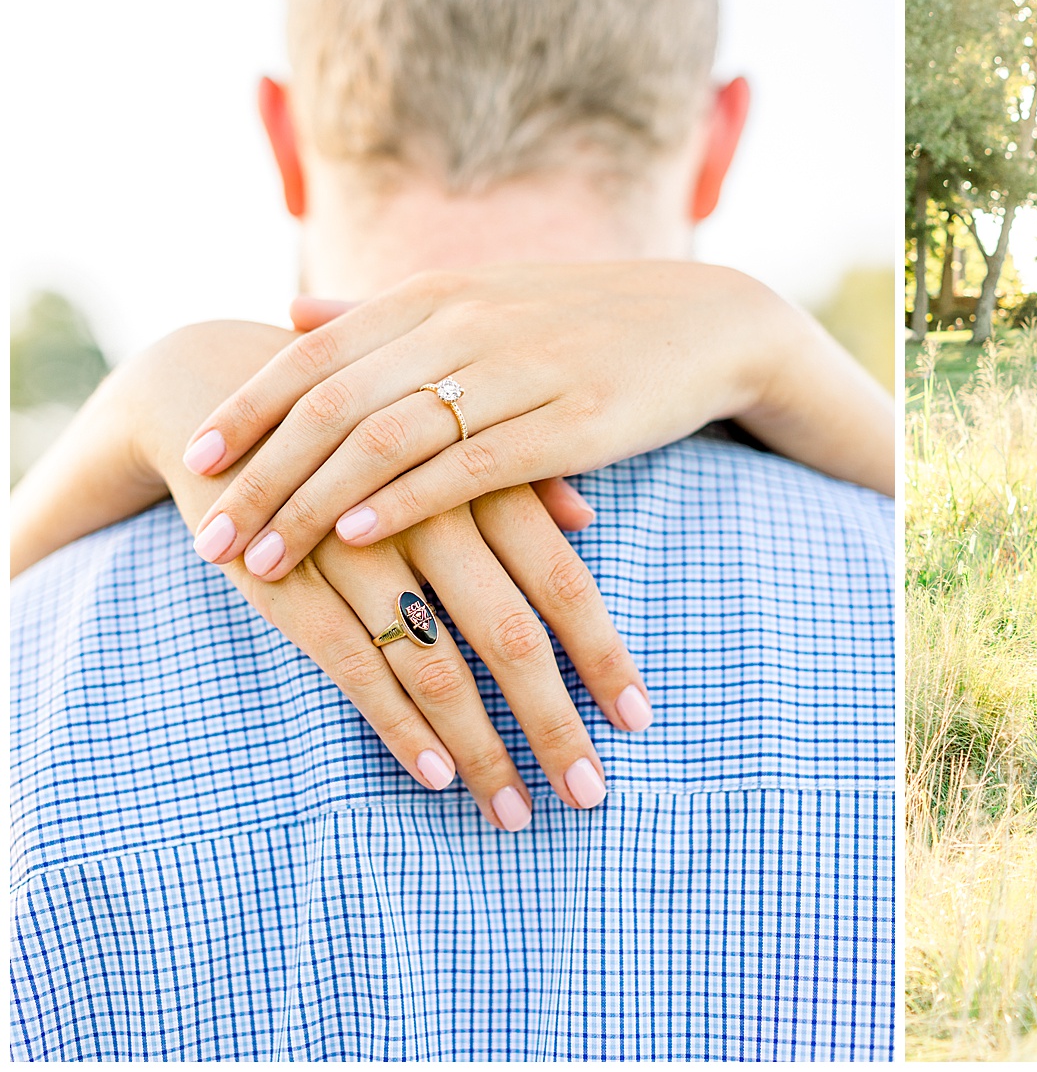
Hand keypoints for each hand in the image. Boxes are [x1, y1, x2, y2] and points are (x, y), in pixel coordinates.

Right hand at [30, 321, 651, 827]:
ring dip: (480, 748)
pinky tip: (436, 776)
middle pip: (511, 637)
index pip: (563, 583)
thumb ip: (523, 481)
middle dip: (554, 724)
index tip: (639, 722)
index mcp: (485, 479)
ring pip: (436, 666)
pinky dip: (398, 726)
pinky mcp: (288, 581)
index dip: (603, 655)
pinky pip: (352, 666)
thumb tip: (589, 520)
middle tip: (591, 794)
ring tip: (516, 812)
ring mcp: (357, 552)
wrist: (234, 387)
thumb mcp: (451, 435)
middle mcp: (432, 516)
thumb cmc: (374, 422)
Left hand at [182, 261, 891, 581]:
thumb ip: (382, 313)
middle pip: (335, 404)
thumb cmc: (581, 319)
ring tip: (259, 562)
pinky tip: (361, 539)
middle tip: (209, 538)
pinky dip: (408, 501)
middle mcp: (465, 324)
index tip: (193, 467)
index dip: (249, 412)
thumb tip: (290, 313)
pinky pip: (472, 466)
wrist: (705, 320)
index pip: (315, 355)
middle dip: (262, 477)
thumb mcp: (479, 299)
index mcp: (435, 295)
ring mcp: (520, 370)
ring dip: (313, 503)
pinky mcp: (572, 421)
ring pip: (388, 438)